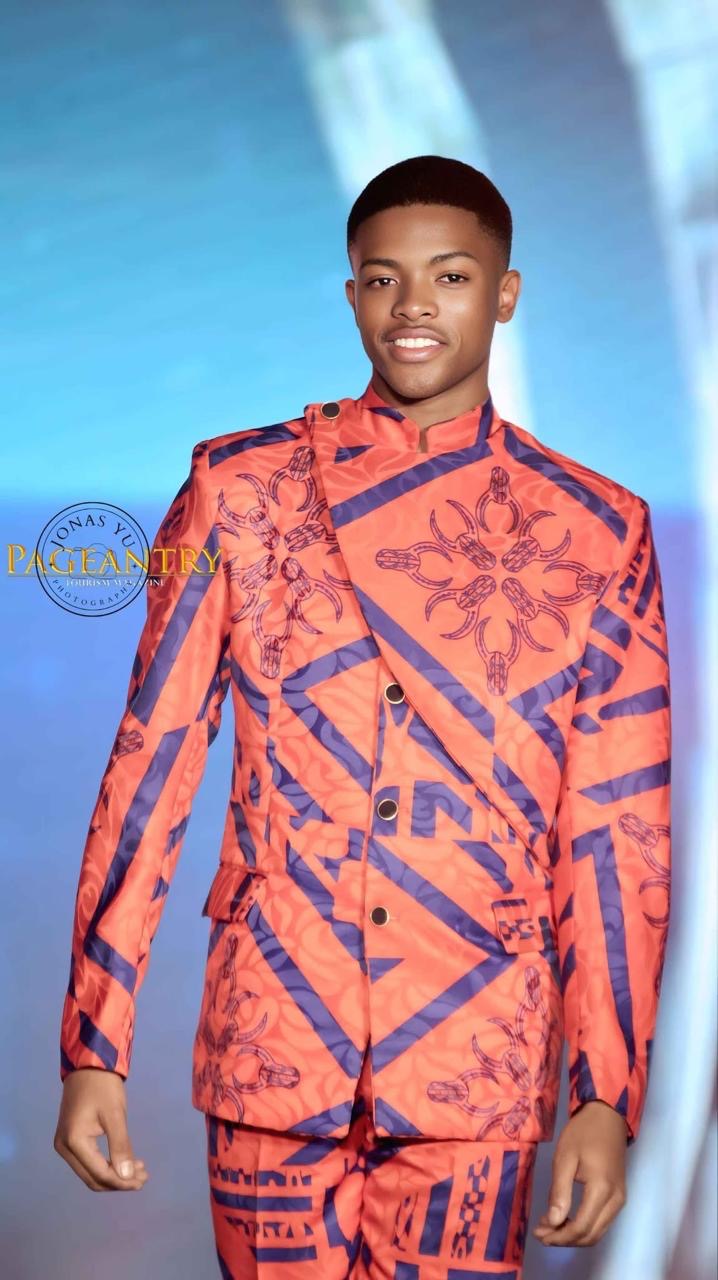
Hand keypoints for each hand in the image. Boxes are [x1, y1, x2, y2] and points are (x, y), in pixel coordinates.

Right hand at [54, 1067, 149, 1191]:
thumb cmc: (103, 1086)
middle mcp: (64, 1148)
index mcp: (74, 1142)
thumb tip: (126, 1177)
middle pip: (93, 1178)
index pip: (100, 1174)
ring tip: (138, 1170)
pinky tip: (124, 1161)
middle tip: (144, 1176)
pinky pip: (88, 1162)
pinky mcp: (69, 1140)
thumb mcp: (115, 1115)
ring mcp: (64, 1145)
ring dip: (114, 1175)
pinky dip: (106, 1165)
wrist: (88, 1064)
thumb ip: (120, 1146)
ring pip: (91, 1173)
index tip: (144, 1179)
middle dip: (119, 1181)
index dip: (122, 1182)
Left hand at [532, 1100, 626, 1246]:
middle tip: (541, 1232)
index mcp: (602, 1190)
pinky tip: (565, 1218)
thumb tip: (553, 1222)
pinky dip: (583, 1226)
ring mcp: (620, 1200)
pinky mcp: (618, 1196)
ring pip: (597, 1232)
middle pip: (590, 1235)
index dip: (559, 1236)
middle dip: (564, 1239)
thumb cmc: (583, 1132)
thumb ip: (560, 1191)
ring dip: (573, 1235)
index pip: (581, 1227)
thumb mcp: (565, 1157)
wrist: (608, 1115)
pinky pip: (601, 1222)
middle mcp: (615, 1201)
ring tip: (549, 1227)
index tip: (538, 1233)